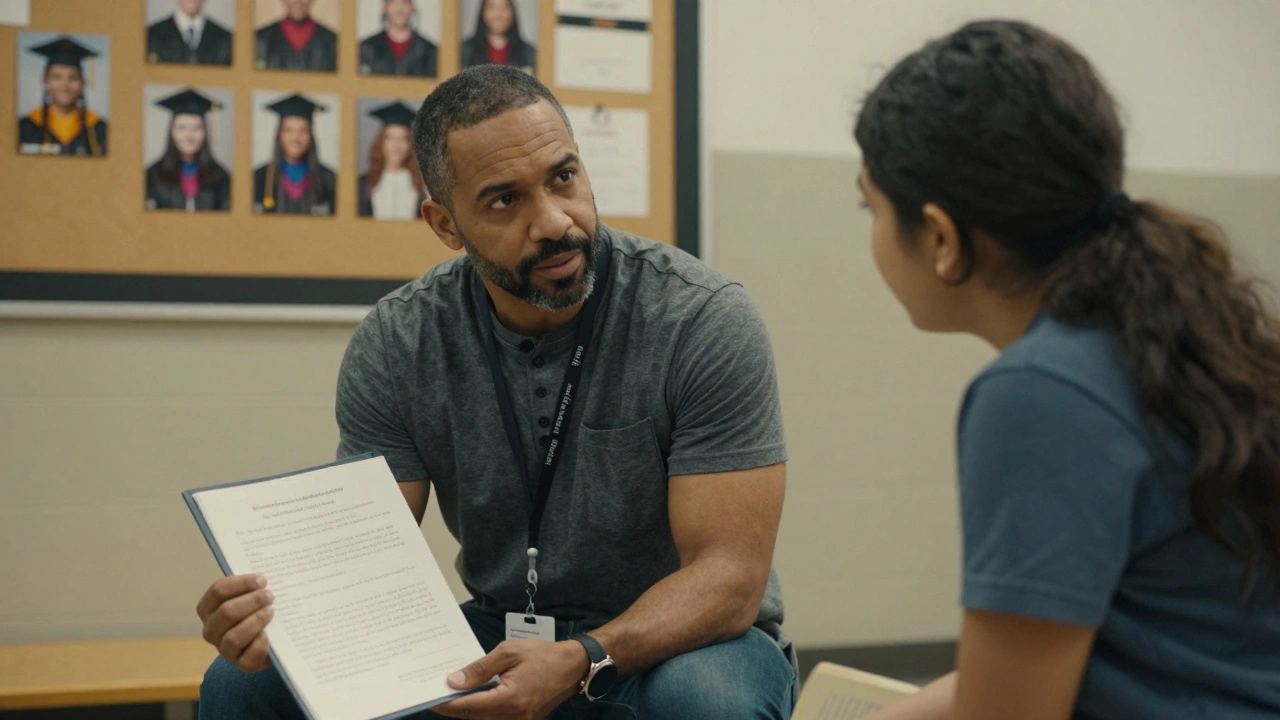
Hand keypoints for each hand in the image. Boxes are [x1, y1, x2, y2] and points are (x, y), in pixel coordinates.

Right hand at [195, 574, 273, 672]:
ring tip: (271, 612)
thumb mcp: (250, 596)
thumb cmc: (256, 611)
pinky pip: (248, 657)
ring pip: (234, 637)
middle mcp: (211, 630)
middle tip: (270, 596)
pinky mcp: (241, 665)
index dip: (241, 583)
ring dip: (256, 621)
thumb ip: (251, 586)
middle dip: (251, 601)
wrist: (270, 640)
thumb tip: (264, 576)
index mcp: (208, 609)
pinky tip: (269, 635)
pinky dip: (260, 645)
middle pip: (226, 613)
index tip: (262, 580)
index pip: (218, 591)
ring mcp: (224, 649)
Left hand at [432, 639, 589, 719]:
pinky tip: (473, 697)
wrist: (574, 666)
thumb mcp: (509, 652)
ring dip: (466, 709)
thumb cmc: (543, 655)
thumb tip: (454, 681)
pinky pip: (495, 719)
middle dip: (453, 706)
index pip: (469, 707)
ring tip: (451, 694)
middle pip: (473, 717)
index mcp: (510, 699)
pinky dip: (481, 710)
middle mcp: (514, 717)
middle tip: (435, 693)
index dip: (447, 704)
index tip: (429, 697)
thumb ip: (480, 668)